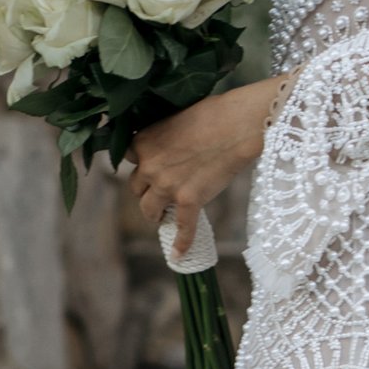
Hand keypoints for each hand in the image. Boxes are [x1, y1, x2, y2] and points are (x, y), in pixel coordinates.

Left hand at [124, 76, 280, 255]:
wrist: (239, 123)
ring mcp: (167, 186)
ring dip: (154, 213)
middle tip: (161, 191)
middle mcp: (149, 166)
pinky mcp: (189, 201)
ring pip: (148, 209)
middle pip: (136, 187)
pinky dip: (181, 243)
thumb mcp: (174, 118)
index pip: (129, 159)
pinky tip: (178, 255)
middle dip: (147, 190)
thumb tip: (165, 152)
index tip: (150, 168)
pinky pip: (182, 228)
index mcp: (143, 142)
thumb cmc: (213, 113)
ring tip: (163, 215)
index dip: (141, 164)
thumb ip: (162, 138)